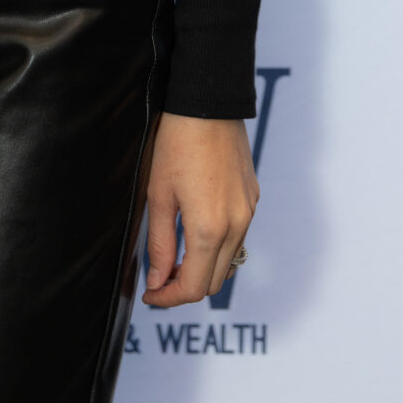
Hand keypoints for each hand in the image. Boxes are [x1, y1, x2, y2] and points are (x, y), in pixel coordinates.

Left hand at [143, 112, 258, 307]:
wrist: (208, 104)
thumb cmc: (177, 143)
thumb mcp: (158, 194)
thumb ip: (159, 243)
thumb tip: (158, 281)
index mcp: (209, 228)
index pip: (192, 287)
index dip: (168, 298)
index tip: (149, 295)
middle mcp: (236, 226)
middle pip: (213, 282)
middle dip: (184, 288)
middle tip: (157, 281)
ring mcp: (248, 213)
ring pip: (228, 262)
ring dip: (202, 269)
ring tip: (173, 258)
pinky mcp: (253, 200)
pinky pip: (237, 238)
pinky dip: (216, 248)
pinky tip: (195, 234)